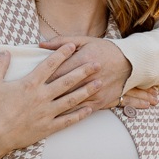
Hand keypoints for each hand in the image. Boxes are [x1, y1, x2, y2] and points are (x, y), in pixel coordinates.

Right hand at [0, 44, 101, 158]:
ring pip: (71, 99)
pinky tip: (90, 109)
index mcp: (29, 84)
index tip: (73, 46)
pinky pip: (67, 120)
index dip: (62, 54)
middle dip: (83, 71)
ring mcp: (46, 113)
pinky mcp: (48, 127)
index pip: (50, 65)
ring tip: (99, 83)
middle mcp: (42, 97)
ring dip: (87, 90)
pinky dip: (80, 115)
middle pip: (67, 80)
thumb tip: (5, 51)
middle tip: (97, 63)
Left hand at [40, 36, 156, 110]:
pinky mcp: (100, 102)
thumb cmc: (103, 49)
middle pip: (61, 88)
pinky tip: (57, 118)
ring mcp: (94, 92)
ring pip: (70, 102)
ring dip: (54, 107)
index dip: (41, 77)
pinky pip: (82, 111)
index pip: (56, 71)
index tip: (29, 82)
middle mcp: (87, 78)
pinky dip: (70, 115)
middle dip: (44, 94)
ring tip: (38, 112)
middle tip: (29, 99)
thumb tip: (41, 44)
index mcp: (82, 60)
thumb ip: (61, 42)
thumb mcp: (84, 40)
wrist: (129, 63)